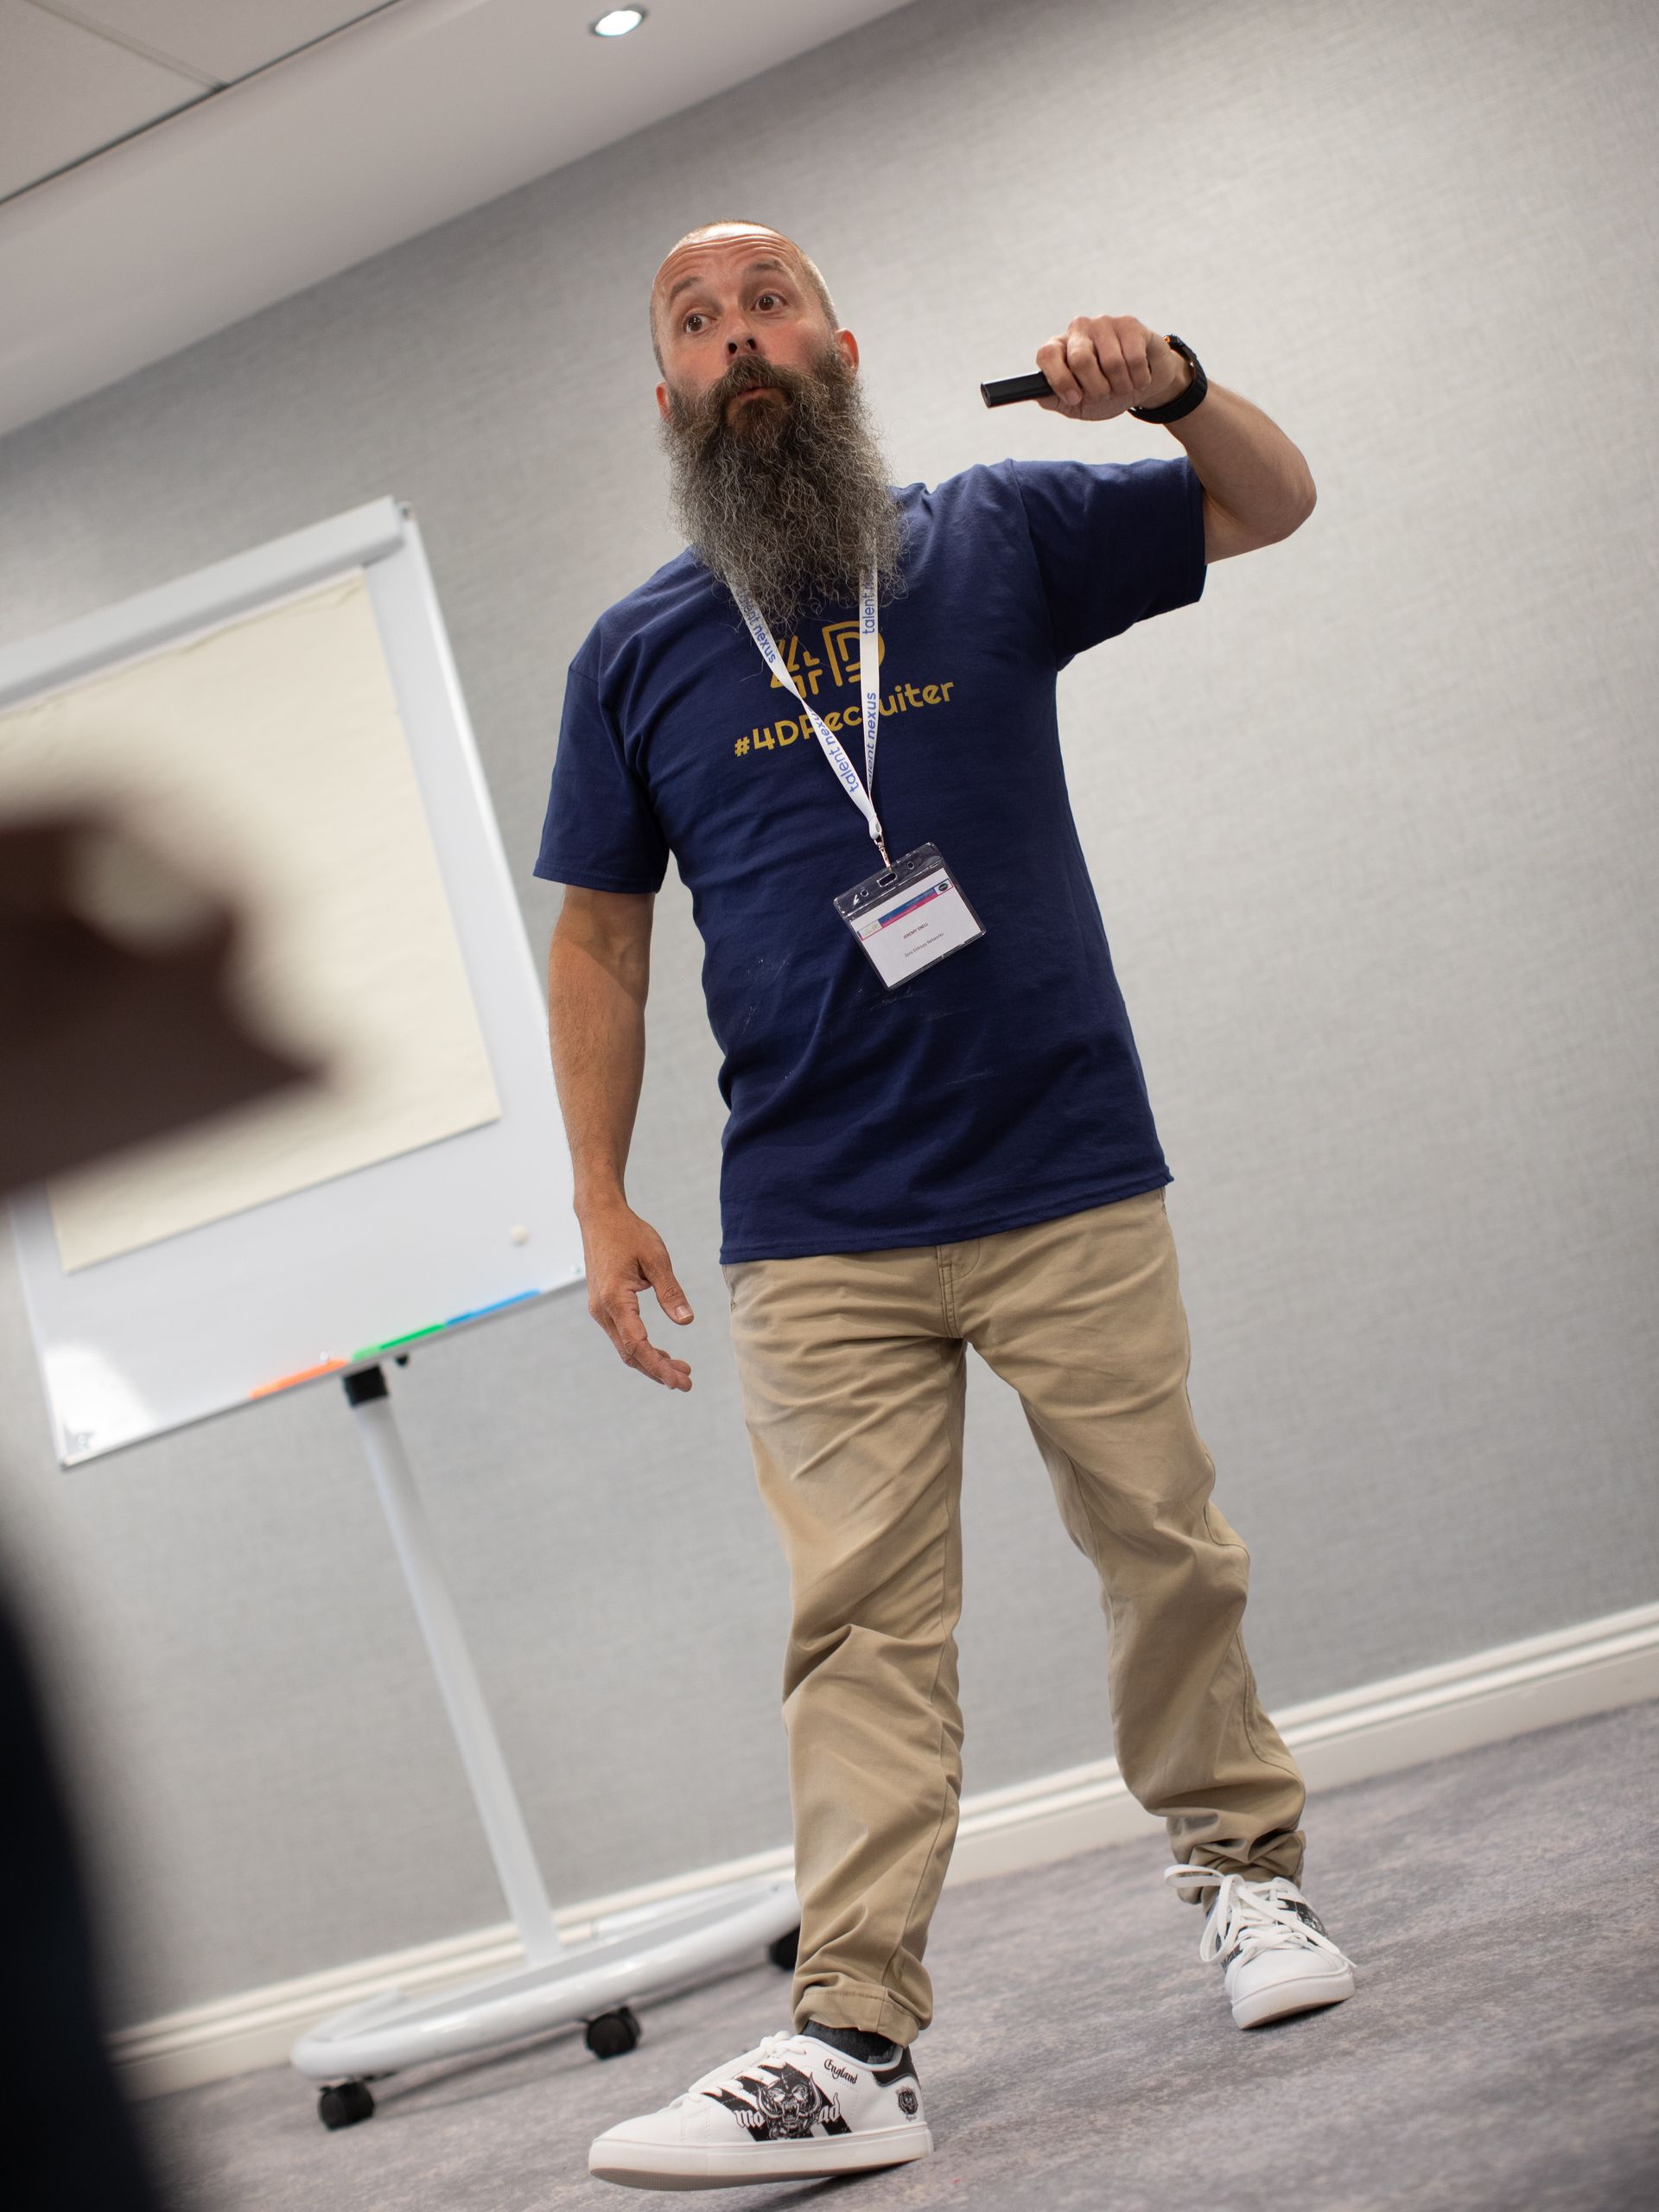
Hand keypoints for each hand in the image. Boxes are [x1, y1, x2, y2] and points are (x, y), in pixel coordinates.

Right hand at [579, 1199, 694, 1390]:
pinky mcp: (603, 1306)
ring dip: (650, 1362)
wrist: (599, 1217)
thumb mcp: (656, 1259)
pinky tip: (661, 1353)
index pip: (637, 1344)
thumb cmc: (628, 1233)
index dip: (659, 1366)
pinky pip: (622, 1335)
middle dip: (658, 1370)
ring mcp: (600, 1310)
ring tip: (680, 1370)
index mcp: (615, 1299)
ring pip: (625, 1347)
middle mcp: (602, 1310)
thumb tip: (687, 1321)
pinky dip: (641, 1348)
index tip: (680, 1380)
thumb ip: (671, 1292)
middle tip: (686, 1382)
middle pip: (630, 1353)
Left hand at [1034, 316, 1189, 421]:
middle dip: (1096, 388)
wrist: (1139, 383)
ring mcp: (1103, 323)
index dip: (1060, 380)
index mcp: (1059, 348)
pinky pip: (1134, 359)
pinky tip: (1137, 377)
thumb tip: (1036, 394)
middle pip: (1081, 360)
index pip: (1047, 355)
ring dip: (1120, 387)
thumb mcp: (1076, 403)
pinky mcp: (1129, 324)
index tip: (1075, 398)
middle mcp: (1077, 329)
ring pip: (1112, 363)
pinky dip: (1138, 379)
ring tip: (1121, 386)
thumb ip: (1054, 399)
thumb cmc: (1103, 392)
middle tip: (1104, 394)